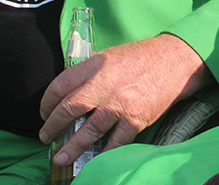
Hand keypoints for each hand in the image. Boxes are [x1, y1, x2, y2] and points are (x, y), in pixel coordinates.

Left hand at [39, 34, 211, 166]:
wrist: (174, 61)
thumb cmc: (140, 57)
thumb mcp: (108, 56)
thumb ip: (88, 72)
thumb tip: (69, 92)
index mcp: (94, 66)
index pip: (59, 86)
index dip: (47, 102)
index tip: (44, 112)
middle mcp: (104, 85)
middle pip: (68, 109)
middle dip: (52, 126)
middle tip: (46, 136)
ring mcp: (119, 105)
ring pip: (88, 131)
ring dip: (71, 147)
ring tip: (60, 157)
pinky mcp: (135, 120)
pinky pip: (114, 143)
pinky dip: (102, 154)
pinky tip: (93, 161)